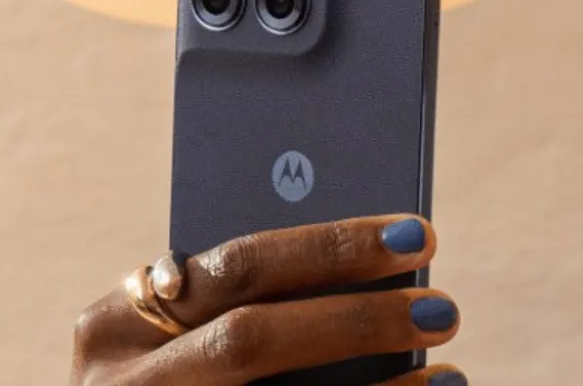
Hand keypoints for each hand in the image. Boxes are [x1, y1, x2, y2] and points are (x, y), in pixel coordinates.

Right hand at [70, 215, 464, 384]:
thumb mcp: (184, 331)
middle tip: (444, 307)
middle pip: (252, 340)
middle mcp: (123, 383)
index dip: (335, 248)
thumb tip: (383, 254)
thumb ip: (247, 294)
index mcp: (117, 322)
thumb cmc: (178, 369)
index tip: (417, 231)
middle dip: (358, 319)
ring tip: (445, 361)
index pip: (240, 266)